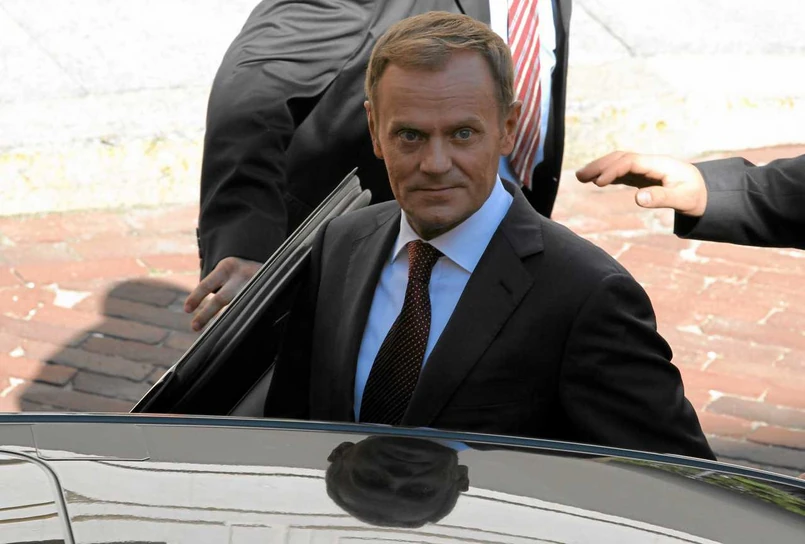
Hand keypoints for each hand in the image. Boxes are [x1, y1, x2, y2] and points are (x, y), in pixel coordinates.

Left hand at [184, 257, 261, 330]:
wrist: (273, 263)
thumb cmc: (242, 271)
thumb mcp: (228, 269)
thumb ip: (216, 284)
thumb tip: (195, 305)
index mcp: (227, 267)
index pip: (206, 284)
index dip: (195, 297)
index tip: (187, 310)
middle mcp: (240, 275)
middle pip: (221, 299)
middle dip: (206, 314)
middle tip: (194, 327)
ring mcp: (255, 285)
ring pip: (237, 307)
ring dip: (226, 321)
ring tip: (217, 333)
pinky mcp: (266, 294)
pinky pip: (252, 310)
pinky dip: (243, 320)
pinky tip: (236, 330)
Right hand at [576, 151, 707, 216]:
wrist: (706, 192)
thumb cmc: (696, 196)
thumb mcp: (684, 200)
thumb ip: (662, 198)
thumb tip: (638, 198)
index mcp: (660, 164)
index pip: (630, 161)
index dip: (613, 170)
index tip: (598, 183)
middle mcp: (650, 163)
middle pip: (620, 157)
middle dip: (599, 165)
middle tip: (579, 176)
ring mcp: (645, 169)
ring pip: (618, 163)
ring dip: (599, 168)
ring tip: (580, 177)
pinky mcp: (642, 176)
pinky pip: (621, 172)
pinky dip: (607, 175)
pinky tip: (594, 181)